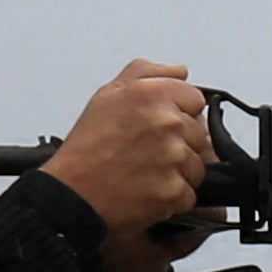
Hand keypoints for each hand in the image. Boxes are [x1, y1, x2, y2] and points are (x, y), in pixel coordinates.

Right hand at [40, 61, 212, 271]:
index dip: (180, 114)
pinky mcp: (173, 190)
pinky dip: (171, 198)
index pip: (195, 99)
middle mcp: (167, 122)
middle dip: (179, 145)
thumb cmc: (86, 148)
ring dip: (177, 173)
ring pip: (196, 166)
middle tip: (148, 154)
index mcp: (152, 94)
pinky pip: (188, 195)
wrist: (72, 193)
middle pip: (199, 135)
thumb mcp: (108, 94)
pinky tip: (147, 192)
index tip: (160, 127)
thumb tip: (180, 72)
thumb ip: (146, 73)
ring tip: (145, 174)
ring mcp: (173, 157)